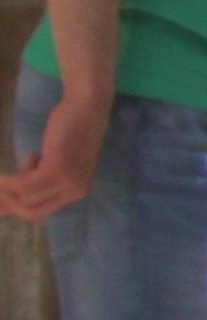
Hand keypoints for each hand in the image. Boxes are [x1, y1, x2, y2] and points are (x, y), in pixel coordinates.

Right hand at [0, 91, 108, 220]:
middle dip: (9, 203)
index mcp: (77, 191)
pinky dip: (9, 180)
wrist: (86, 107)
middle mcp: (76, 191)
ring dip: (9, 186)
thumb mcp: (53, 160)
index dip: (15, 210)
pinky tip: (6, 172)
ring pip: (25, 198)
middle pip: (32, 212)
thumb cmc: (68, 131)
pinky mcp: (57, 170)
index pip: (41, 213)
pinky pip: (24, 184)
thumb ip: (37, 178)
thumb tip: (7, 201)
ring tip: (9, 172)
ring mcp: (68, 182)